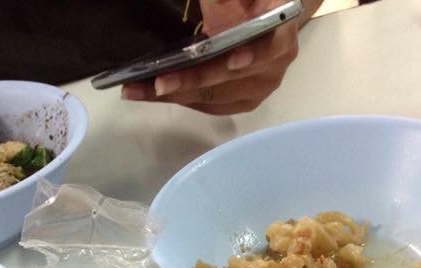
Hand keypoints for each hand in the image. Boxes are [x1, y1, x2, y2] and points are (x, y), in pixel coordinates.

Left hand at [121, 0, 306, 114]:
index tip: (232, 60)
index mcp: (282, 33)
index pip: (270, 47)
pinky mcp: (242, 102)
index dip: (253, 55)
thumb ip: (226, 0)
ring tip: (138, 90)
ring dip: (174, 94)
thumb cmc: (251, 1)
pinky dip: (179, 99)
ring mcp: (258, 89)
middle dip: (189, 81)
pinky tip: (151, 94)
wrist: (269, 19)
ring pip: (212, 97)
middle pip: (229, 79)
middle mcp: (274, 67)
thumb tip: (211, 3)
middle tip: (156, 82)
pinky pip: (207, 105)